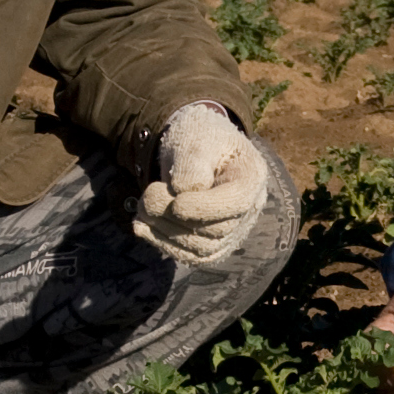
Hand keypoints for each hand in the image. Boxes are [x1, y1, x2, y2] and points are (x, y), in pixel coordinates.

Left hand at [134, 103, 267, 262]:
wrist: (193, 148)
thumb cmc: (197, 137)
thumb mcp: (195, 137)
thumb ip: (191, 162)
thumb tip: (183, 190)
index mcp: (251, 176)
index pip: (236, 202)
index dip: (205, 208)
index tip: (175, 203)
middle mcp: (249, 209)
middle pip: (217, 230)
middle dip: (176, 218)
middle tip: (147, 196)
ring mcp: (234, 231)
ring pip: (202, 249)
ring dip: (165, 232)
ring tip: (142, 208)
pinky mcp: (213, 244)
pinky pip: (191, 257)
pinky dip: (163, 244)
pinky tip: (142, 227)